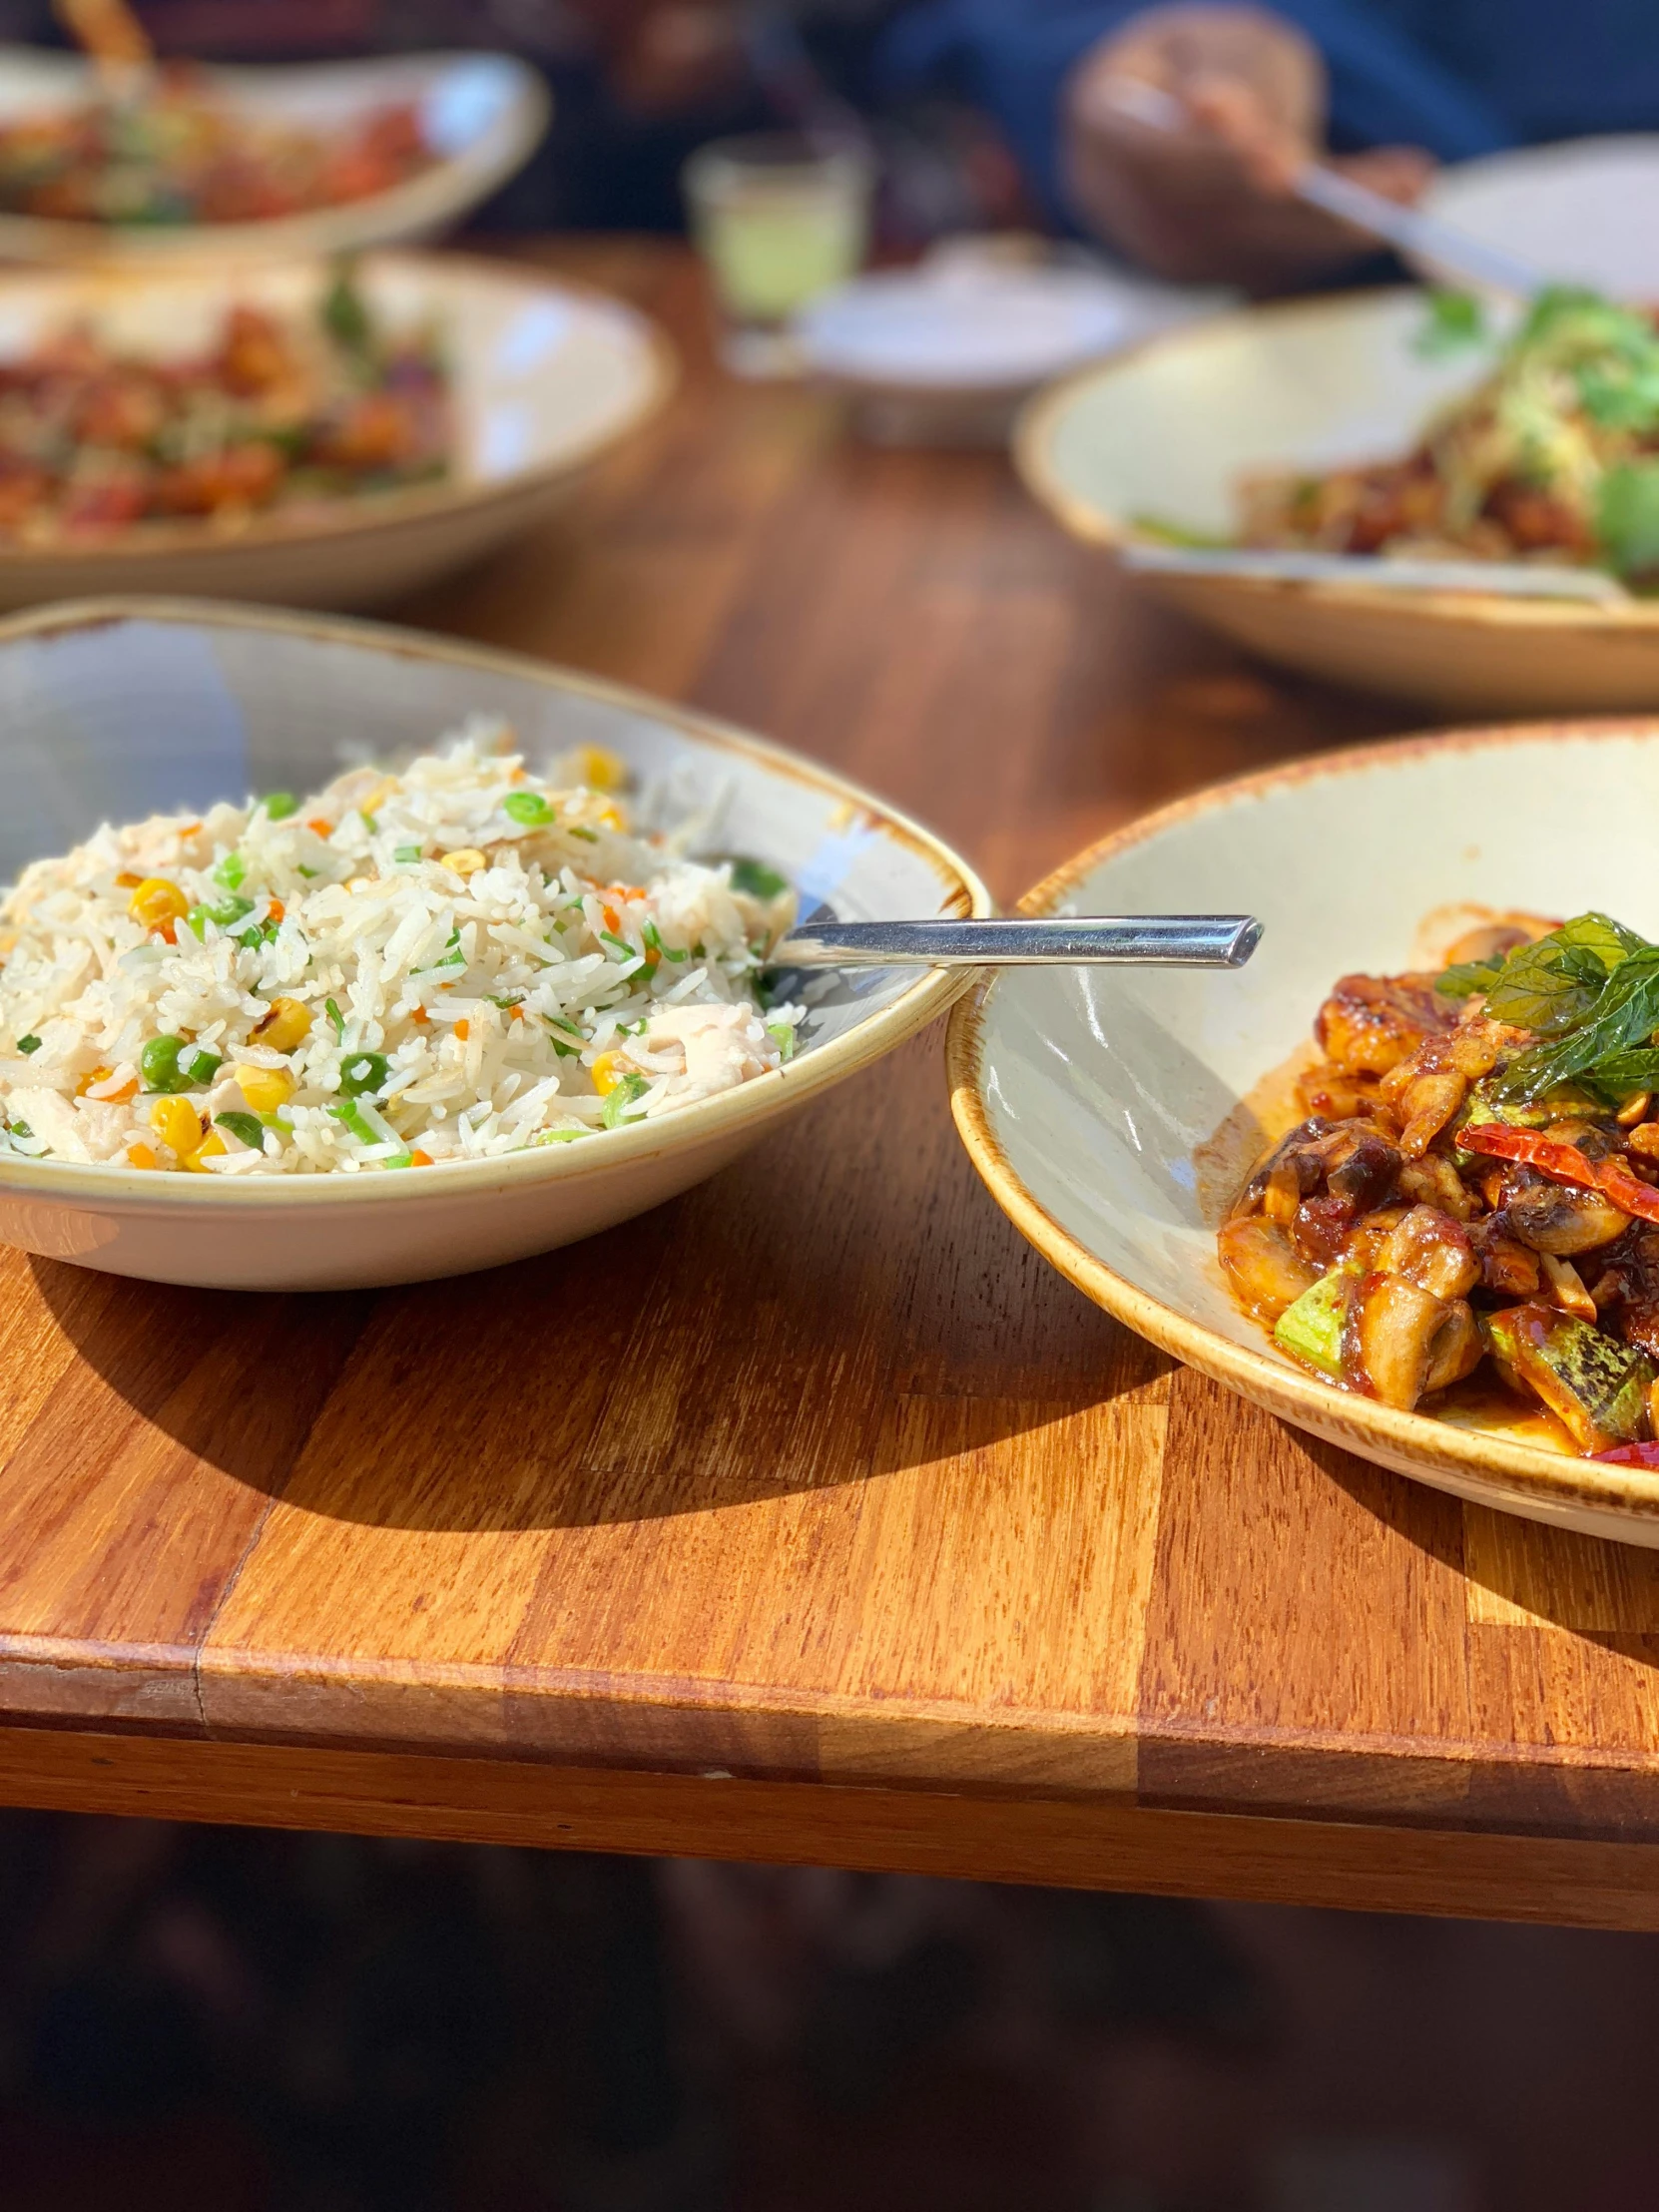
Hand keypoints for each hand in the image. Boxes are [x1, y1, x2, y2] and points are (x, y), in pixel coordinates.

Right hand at [1063, 3, 1434, 289]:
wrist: (1137, 117)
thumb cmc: (1180, 61)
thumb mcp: (1207, 38)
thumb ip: (1227, 70)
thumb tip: (1230, 120)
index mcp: (1103, 131)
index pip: (1162, 161)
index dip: (1224, 166)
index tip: (1288, 167)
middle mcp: (1124, 210)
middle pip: (1223, 218)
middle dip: (1313, 205)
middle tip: (1393, 184)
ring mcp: (1162, 252)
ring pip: (1257, 245)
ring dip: (1343, 221)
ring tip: (1414, 185)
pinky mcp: (1207, 270)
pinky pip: (1274, 254)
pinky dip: (1336, 230)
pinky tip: (1398, 198)